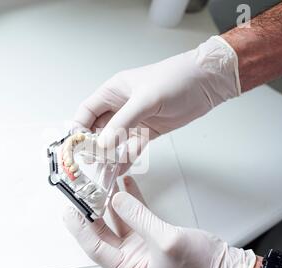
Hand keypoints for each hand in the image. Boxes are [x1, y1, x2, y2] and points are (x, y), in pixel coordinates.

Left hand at [63, 176, 255, 267]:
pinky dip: (130, 199)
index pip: (95, 247)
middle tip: (82, 193)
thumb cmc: (199, 265)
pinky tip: (126, 184)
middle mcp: (131, 258)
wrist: (224, 266)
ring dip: (111, 202)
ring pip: (117, 221)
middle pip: (103, 232)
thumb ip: (139, 218)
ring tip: (103, 184)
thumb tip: (117, 200)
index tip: (69, 210)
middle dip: (92, 212)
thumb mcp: (165, 239)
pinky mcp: (151, 234)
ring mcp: (140, 245)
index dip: (79, 228)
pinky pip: (135, 214)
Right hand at [73, 36, 239, 164]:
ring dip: (109, 156)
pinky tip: (121, 170)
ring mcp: (134, 120)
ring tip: (104, 173)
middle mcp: (120, 107)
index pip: (87, 112)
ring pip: (114, 142)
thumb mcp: (145, 99)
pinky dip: (126, 158)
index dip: (78, 128)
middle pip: (98, 130)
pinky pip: (132, 148)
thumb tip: (102, 144)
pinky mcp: (147, 132)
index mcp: (113, 92)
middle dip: (93, 147)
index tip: (75, 147)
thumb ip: (122, 122)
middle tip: (89, 165)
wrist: (206, 83)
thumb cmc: (174, 80)